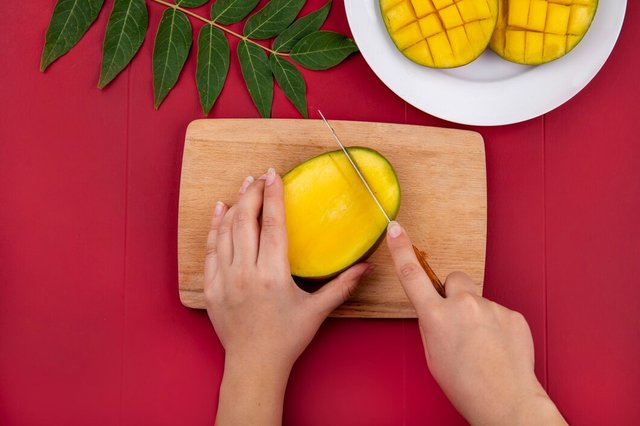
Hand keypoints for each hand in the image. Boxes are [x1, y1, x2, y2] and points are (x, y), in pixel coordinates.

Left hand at [205, 168, 369, 425]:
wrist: (254, 365)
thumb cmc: (287, 339)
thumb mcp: (317, 311)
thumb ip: (341, 286)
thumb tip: (365, 267)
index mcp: (273, 275)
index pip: (273, 225)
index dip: (274, 196)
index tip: (274, 175)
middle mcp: (246, 272)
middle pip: (246, 221)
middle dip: (252, 194)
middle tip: (259, 178)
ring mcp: (225, 279)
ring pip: (226, 232)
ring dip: (234, 206)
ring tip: (243, 188)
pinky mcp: (211, 287)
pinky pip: (210, 250)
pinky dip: (214, 229)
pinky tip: (220, 214)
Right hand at [385, 221, 565, 425]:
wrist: (505, 401)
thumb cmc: (465, 385)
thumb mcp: (432, 354)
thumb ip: (432, 324)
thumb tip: (437, 311)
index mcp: (436, 316)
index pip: (412, 275)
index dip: (401, 249)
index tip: (396, 230)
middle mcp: (462, 305)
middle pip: (454, 279)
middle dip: (454, 292)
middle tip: (458, 318)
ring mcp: (490, 307)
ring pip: (478, 299)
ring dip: (477, 314)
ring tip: (483, 344)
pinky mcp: (512, 314)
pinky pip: (498, 312)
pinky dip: (496, 326)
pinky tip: (497, 347)